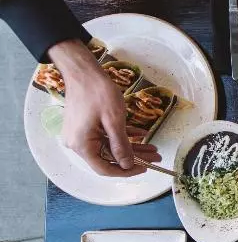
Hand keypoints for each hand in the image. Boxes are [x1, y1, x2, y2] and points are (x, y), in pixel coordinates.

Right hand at [48, 39, 160, 176]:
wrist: (83, 71)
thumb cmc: (97, 92)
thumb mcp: (114, 121)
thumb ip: (121, 145)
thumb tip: (127, 165)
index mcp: (81, 145)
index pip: (104, 169)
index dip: (126, 171)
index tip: (145, 168)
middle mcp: (78, 143)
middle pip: (109, 158)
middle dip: (134, 158)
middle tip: (156, 156)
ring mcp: (81, 134)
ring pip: (110, 147)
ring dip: (132, 147)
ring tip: (153, 147)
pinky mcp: (85, 126)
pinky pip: (105, 136)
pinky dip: (123, 136)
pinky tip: (141, 134)